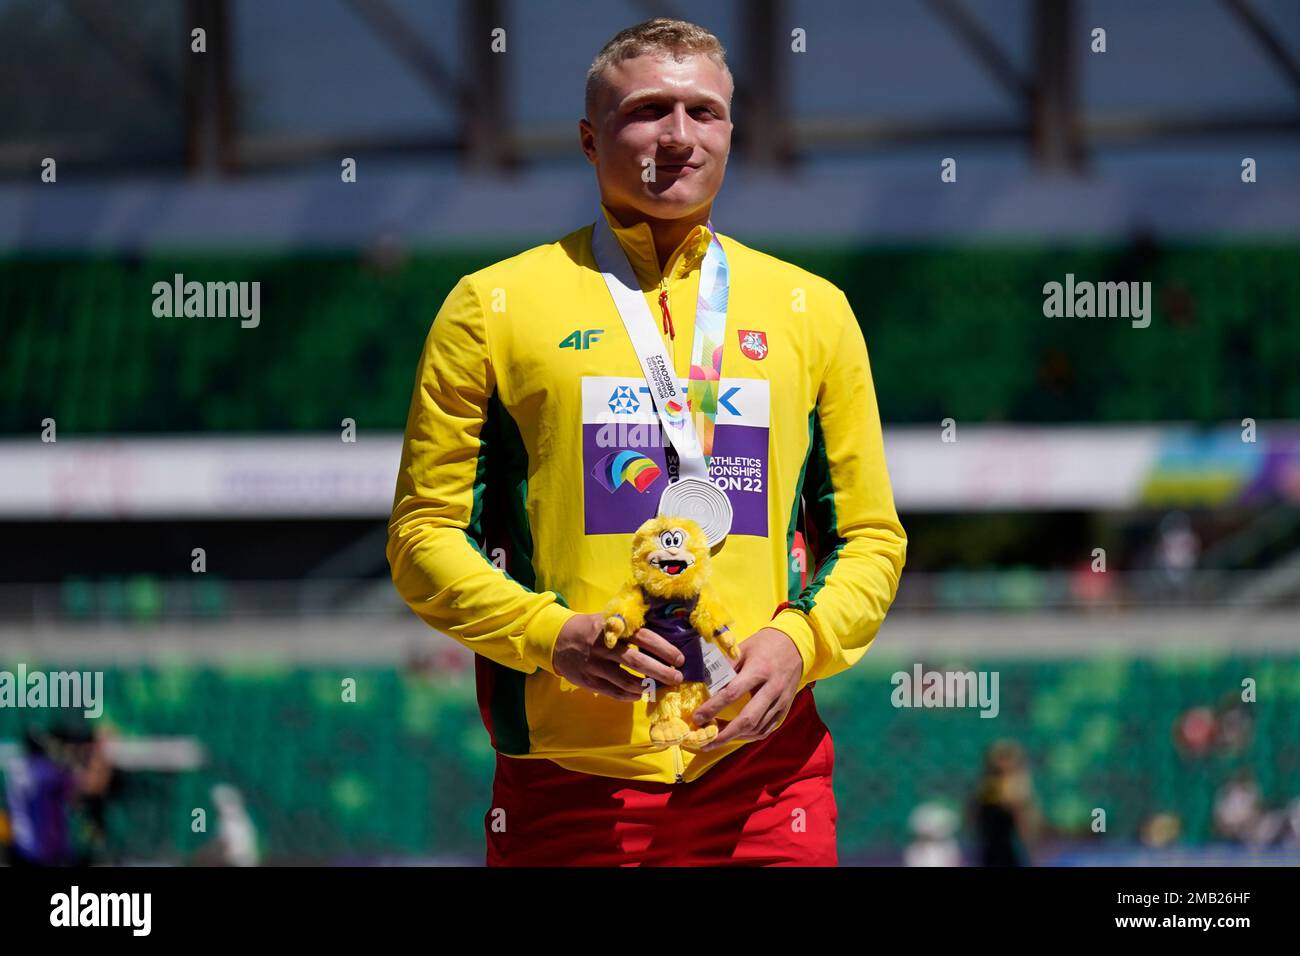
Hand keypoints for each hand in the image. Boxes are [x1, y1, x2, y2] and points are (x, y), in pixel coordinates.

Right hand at [553, 612, 685, 701]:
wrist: (557, 639)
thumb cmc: (591, 628)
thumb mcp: (608, 618)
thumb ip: (630, 625)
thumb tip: (664, 630)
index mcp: (614, 628)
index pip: (644, 638)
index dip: (664, 649)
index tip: (679, 658)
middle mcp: (604, 647)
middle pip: (637, 662)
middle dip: (661, 671)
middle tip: (677, 677)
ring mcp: (595, 666)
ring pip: (626, 681)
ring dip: (647, 686)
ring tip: (661, 687)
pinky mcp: (589, 681)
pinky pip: (614, 692)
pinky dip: (630, 696)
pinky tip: (640, 694)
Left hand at [690, 628, 803, 750]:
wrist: (797, 645)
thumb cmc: (766, 645)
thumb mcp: (744, 648)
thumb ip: (726, 665)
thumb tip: (705, 682)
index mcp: (759, 670)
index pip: (732, 693)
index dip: (713, 708)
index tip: (697, 717)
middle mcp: (771, 689)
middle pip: (747, 719)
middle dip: (725, 734)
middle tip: (706, 741)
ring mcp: (780, 701)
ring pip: (757, 728)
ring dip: (735, 737)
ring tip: (716, 739)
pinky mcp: (785, 709)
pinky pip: (766, 728)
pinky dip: (749, 735)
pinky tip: (736, 735)